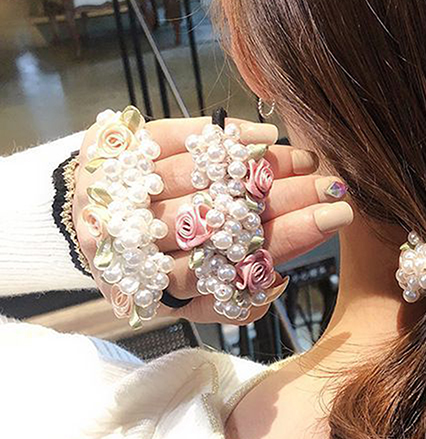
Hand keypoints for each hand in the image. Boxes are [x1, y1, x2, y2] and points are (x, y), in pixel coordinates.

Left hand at [72, 115, 352, 323]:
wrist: (79, 226)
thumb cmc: (154, 264)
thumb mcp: (185, 302)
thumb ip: (226, 304)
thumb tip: (275, 285)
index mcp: (154, 288)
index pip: (226, 268)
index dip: (283, 242)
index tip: (333, 219)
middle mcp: (131, 243)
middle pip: (216, 220)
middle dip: (284, 201)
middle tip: (333, 188)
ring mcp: (118, 194)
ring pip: (199, 177)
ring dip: (260, 166)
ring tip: (306, 161)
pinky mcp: (109, 151)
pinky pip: (167, 136)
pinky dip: (218, 134)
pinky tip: (263, 136)